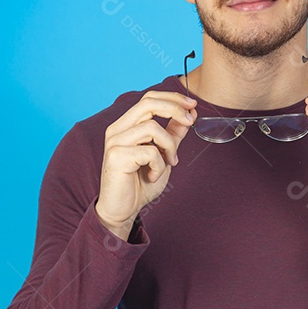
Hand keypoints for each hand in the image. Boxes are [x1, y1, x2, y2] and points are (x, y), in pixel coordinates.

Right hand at [95, 91, 195, 239]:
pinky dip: (159, 165)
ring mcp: (115, 142)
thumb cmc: (140, 184)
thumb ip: (173, 135)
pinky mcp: (117, 156)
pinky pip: (150, 151)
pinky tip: (152, 176)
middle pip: (148, 103)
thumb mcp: (163, 155)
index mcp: (126, 125)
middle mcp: (117, 129)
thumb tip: (190, 114)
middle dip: (174, 108)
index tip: (193, 105)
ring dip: (169, 146)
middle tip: (190, 120)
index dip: (172, 98)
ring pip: (152, 128)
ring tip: (169, 163)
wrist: (122, 210)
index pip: (149, 99)